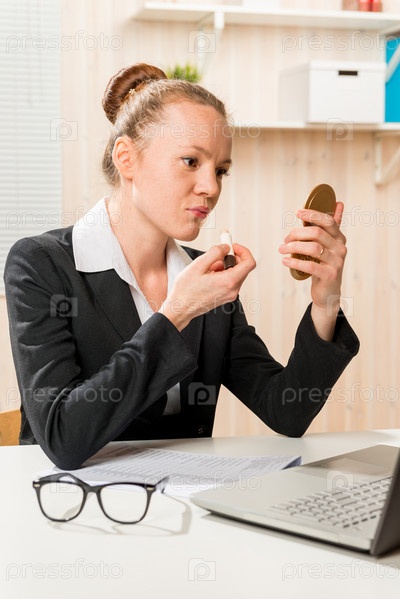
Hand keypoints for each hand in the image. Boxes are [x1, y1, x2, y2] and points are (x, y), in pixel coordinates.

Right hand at [159, 243, 255, 330]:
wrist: (180, 308)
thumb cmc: (186, 290)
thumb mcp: (198, 265)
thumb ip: (215, 253)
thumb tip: (226, 247)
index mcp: (229, 282)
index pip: (250, 263)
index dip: (243, 251)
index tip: (232, 246)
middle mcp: (233, 290)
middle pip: (243, 267)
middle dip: (231, 257)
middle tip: (215, 255)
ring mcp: (230, 295)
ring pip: (236, 273)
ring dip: (225, 266)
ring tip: (208, 268)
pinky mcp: (226, 297)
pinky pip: (230, 280)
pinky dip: (223, 273)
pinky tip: (208, 275)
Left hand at [279, 202, 346, 339]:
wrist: (328, 292)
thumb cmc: (324, 265)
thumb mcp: (328, 245)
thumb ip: (331, 226)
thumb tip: (338, 203)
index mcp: (340, 238)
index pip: (328, 221)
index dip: (312, 215)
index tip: (298, 212)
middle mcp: (341, 248)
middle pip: (317, 233)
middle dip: (297, 233)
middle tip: (285, 239)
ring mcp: (337, 262)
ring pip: (312, 248)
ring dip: (293, 247)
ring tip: (281, 249)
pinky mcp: (330, 275)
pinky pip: (310, 265)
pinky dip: (295, 262)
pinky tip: (285, 261)